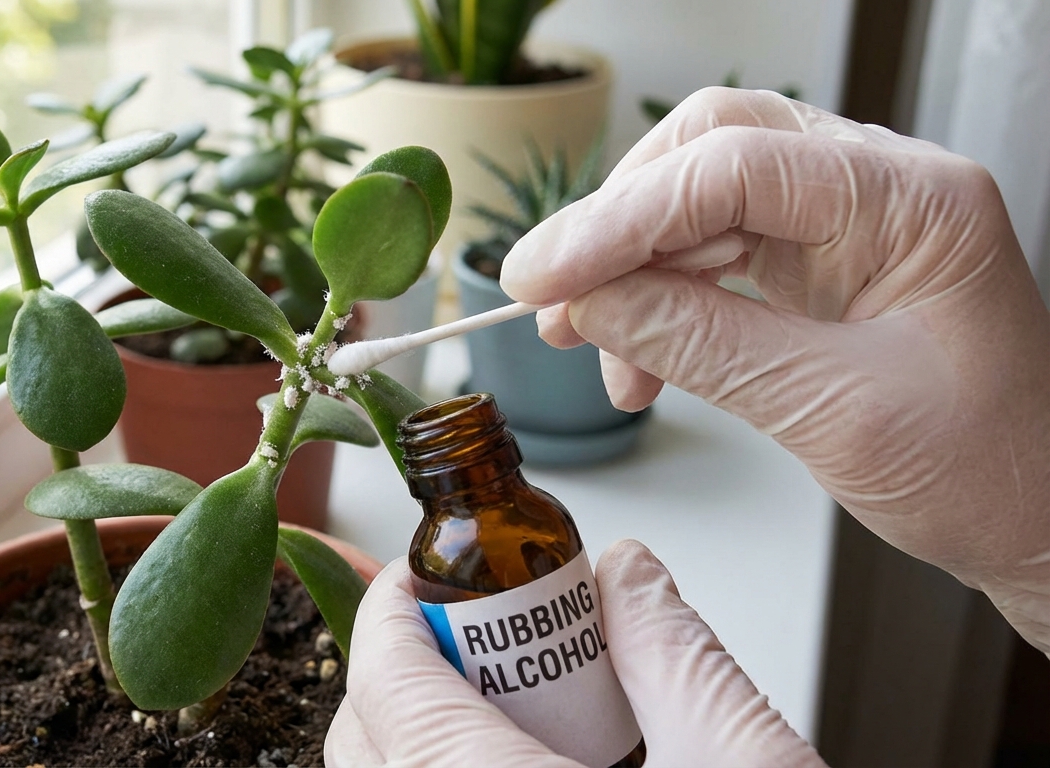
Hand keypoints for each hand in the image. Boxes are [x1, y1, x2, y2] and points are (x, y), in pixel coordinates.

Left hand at [326, 545, 822, 766]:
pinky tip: (518, 754)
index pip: (386, 680)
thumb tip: (624, 569)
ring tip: (499, 696)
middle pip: (365, 737)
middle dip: (396, 664)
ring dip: (415, 726)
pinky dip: (438, 767)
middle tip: (466, 627)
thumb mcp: (742, 756)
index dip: (391, 606)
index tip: (416, 569)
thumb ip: (672, 648)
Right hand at [499, 88, 1049, 650]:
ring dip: (631, 270)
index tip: (543, 276)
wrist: (1035, 520)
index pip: (736, 166)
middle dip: (620, 225)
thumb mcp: (830, 412)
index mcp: (914, 202)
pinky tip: (634, 363)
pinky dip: (660, 303)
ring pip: (701, 203)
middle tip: (550, 298)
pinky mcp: (819, 267)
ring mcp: (847, 226)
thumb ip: (700, 344)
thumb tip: (590, 303)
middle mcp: (880, 191)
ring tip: (586, 346)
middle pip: (712, 153)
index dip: (621, 218)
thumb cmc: (985, 470)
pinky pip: (714, 257)